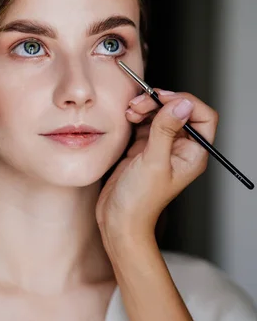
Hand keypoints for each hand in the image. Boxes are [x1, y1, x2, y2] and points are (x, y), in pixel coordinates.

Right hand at [95, 89, 218, 250]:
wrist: (118, 221)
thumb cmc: (139, 202)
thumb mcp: (153, 162)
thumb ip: (166, 130)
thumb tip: (182, 104)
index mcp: (192, 154)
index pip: (202, 116)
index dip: (184, 102)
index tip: (162, 99)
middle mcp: (180, 149)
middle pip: (178, 111)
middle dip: (159, 102)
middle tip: (139, 104)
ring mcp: (161, 148)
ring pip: (160, 114)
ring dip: (145, 107)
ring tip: (130, 112)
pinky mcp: (144, 149)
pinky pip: (145, 123)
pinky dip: (136, 117)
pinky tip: (127, 118)